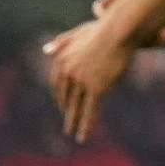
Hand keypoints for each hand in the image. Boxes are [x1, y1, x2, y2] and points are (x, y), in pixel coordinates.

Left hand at [45, 20, 133, 141]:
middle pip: (66, 97)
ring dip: (73, 122)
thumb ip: (61, 42)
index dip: (60, 97)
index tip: (63, 106)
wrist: (119, 29)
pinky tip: (83, 136)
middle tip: (68, 123)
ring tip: (73, 134)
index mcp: (61, 59)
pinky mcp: (96, 88)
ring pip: (76, 107)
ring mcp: (81, 80)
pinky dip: (86, 126)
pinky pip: (90, 111)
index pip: (57, 84)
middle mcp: (67, 71)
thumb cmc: (103, 29)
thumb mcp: (78, 33)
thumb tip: (45, 51)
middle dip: (67, 111)